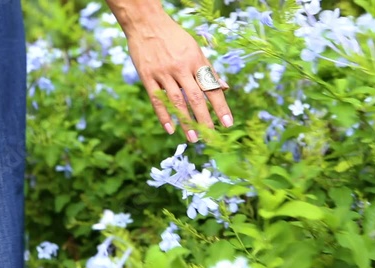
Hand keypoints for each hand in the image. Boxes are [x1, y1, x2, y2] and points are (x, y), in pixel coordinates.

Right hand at [125, 14, 232, 142]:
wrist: (146, 23)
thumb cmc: (174, 37)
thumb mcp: (195, 49)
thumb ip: (208, 70)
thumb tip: (225, 87)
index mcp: (196, 60)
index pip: (211, 87)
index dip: (221, 106)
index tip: (228, 123)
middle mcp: (181, 67)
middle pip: (195, 97)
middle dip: (204, 119)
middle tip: (211, 137)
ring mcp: (163, 72)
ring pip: (176, 101)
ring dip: (185, 121)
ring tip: (192, 138)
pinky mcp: (147, 76)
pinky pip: (156, 99)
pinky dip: (163, 115)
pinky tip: (170, 129)